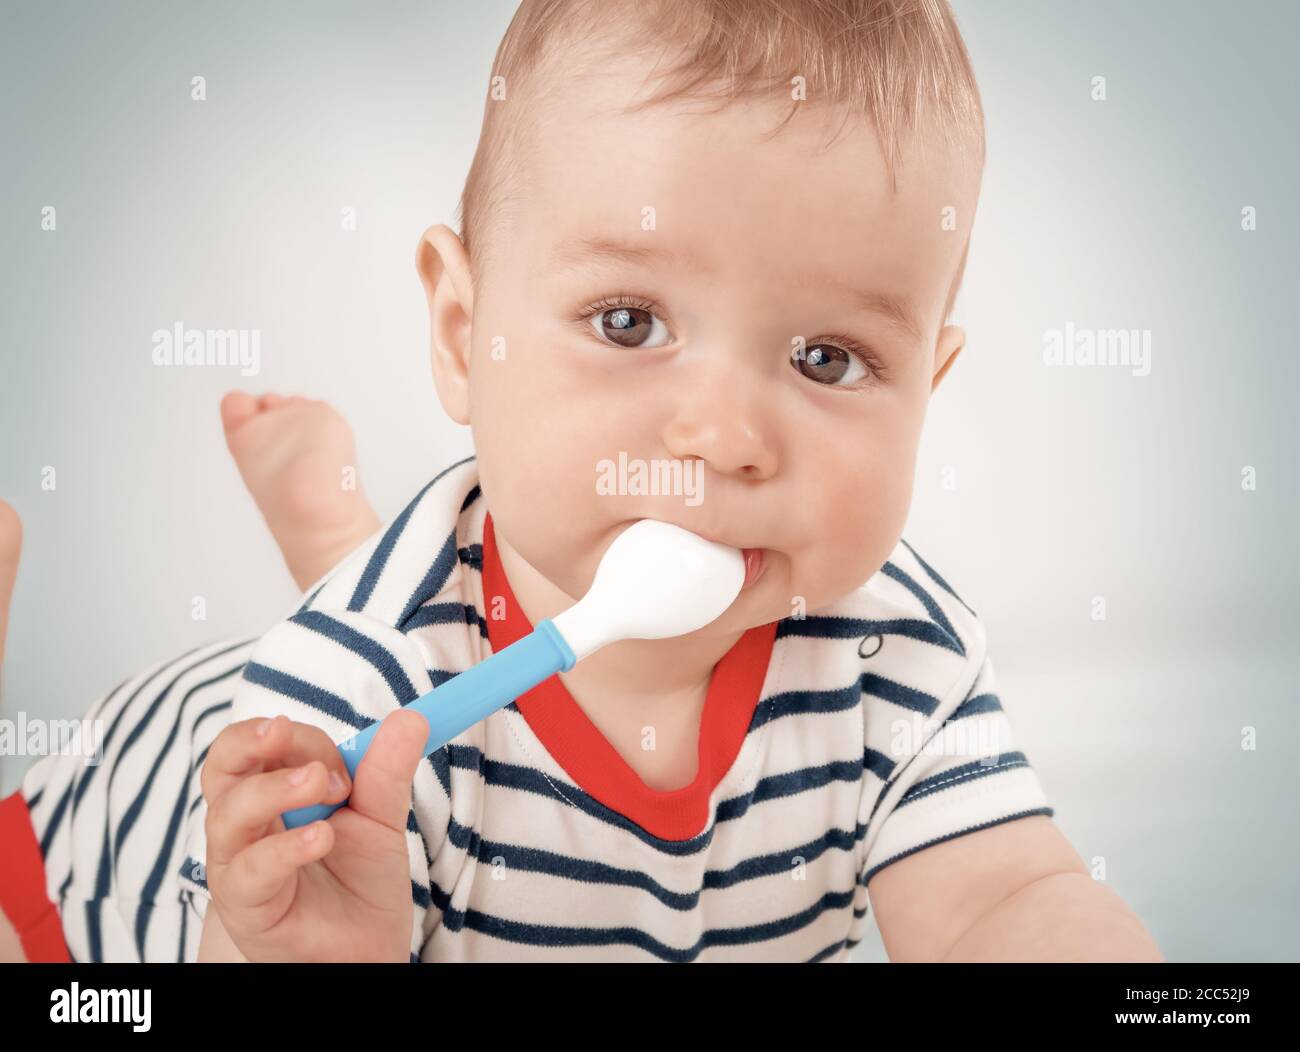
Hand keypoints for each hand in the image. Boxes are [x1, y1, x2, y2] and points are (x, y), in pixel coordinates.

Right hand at [200, 709, 427, 961]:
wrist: (367, 949)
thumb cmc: (361, 883)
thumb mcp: (380, 819)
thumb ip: (386, 772)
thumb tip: (410, 718)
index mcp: (273, 791)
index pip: (262, 744)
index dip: (298, 738)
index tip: (341, 761)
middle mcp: (246, 822)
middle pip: (223, 766)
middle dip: (249, 741)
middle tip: (283, 731)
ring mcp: (239, 862)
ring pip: (228, 814)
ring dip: (272, 791)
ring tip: (323, 786)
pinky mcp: (245, 904)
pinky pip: (248, 871)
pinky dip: (284, 849)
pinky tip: (320, 837)